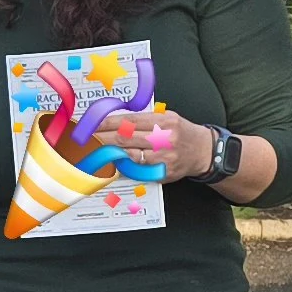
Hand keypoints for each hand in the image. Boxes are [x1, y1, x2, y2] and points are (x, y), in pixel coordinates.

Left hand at [89, 107, 210, 177]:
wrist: (204, 152)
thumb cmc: (182, 132)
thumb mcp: (168, 117)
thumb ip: (145, 119)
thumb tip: (116, 121)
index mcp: (165, 122)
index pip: (129, 121)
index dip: (108, 123)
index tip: (93, 124)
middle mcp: (164, 140)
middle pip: (126, 138)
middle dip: (102, 138)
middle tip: (87, 138)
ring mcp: (163, 159)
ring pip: (129, 156)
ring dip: (109, 153)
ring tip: (95, 150)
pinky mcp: (162, 174)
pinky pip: (137, 170)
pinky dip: (123, 166)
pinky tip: (112, 163)